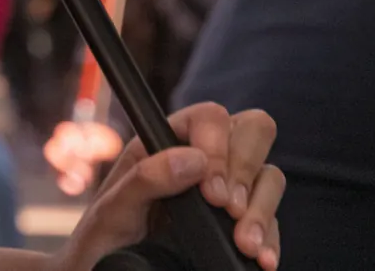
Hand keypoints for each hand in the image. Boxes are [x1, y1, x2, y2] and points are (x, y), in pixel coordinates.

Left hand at [54, 103, 282, 270]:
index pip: (211, 117)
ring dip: (263, 209)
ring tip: (246, 245)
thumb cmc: (103, 236)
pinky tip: (263, 259)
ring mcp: (226, 190)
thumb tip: (194, 159)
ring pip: (270, 176)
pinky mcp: (240, 224)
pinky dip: (271, 238)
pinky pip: (272, 220)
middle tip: (230, 211)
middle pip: (253, 131)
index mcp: (167, 142)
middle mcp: (201, 158)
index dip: (219, 147)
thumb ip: (146, 178)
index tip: (212, 191)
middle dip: (247, 171)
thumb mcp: (113, 208)